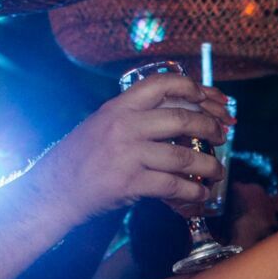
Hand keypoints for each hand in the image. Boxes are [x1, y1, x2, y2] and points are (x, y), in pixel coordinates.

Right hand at [26, 74, 229, 224]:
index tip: (215, 99)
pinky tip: (202, 194)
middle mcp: (124, 125)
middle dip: (210, 126)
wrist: (53, 191)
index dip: (195, 88)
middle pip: (181, 118)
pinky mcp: (129, 182)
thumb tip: (180, 116)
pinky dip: (193, 191)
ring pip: (183, 155)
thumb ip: (136, 117)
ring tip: (218, 170)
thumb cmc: (82, 158)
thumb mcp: (104, 125)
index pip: (163, 84)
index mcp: (119, 106)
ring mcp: (127, 153)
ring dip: (208, 164)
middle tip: (223, 134)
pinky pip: (173, 185)